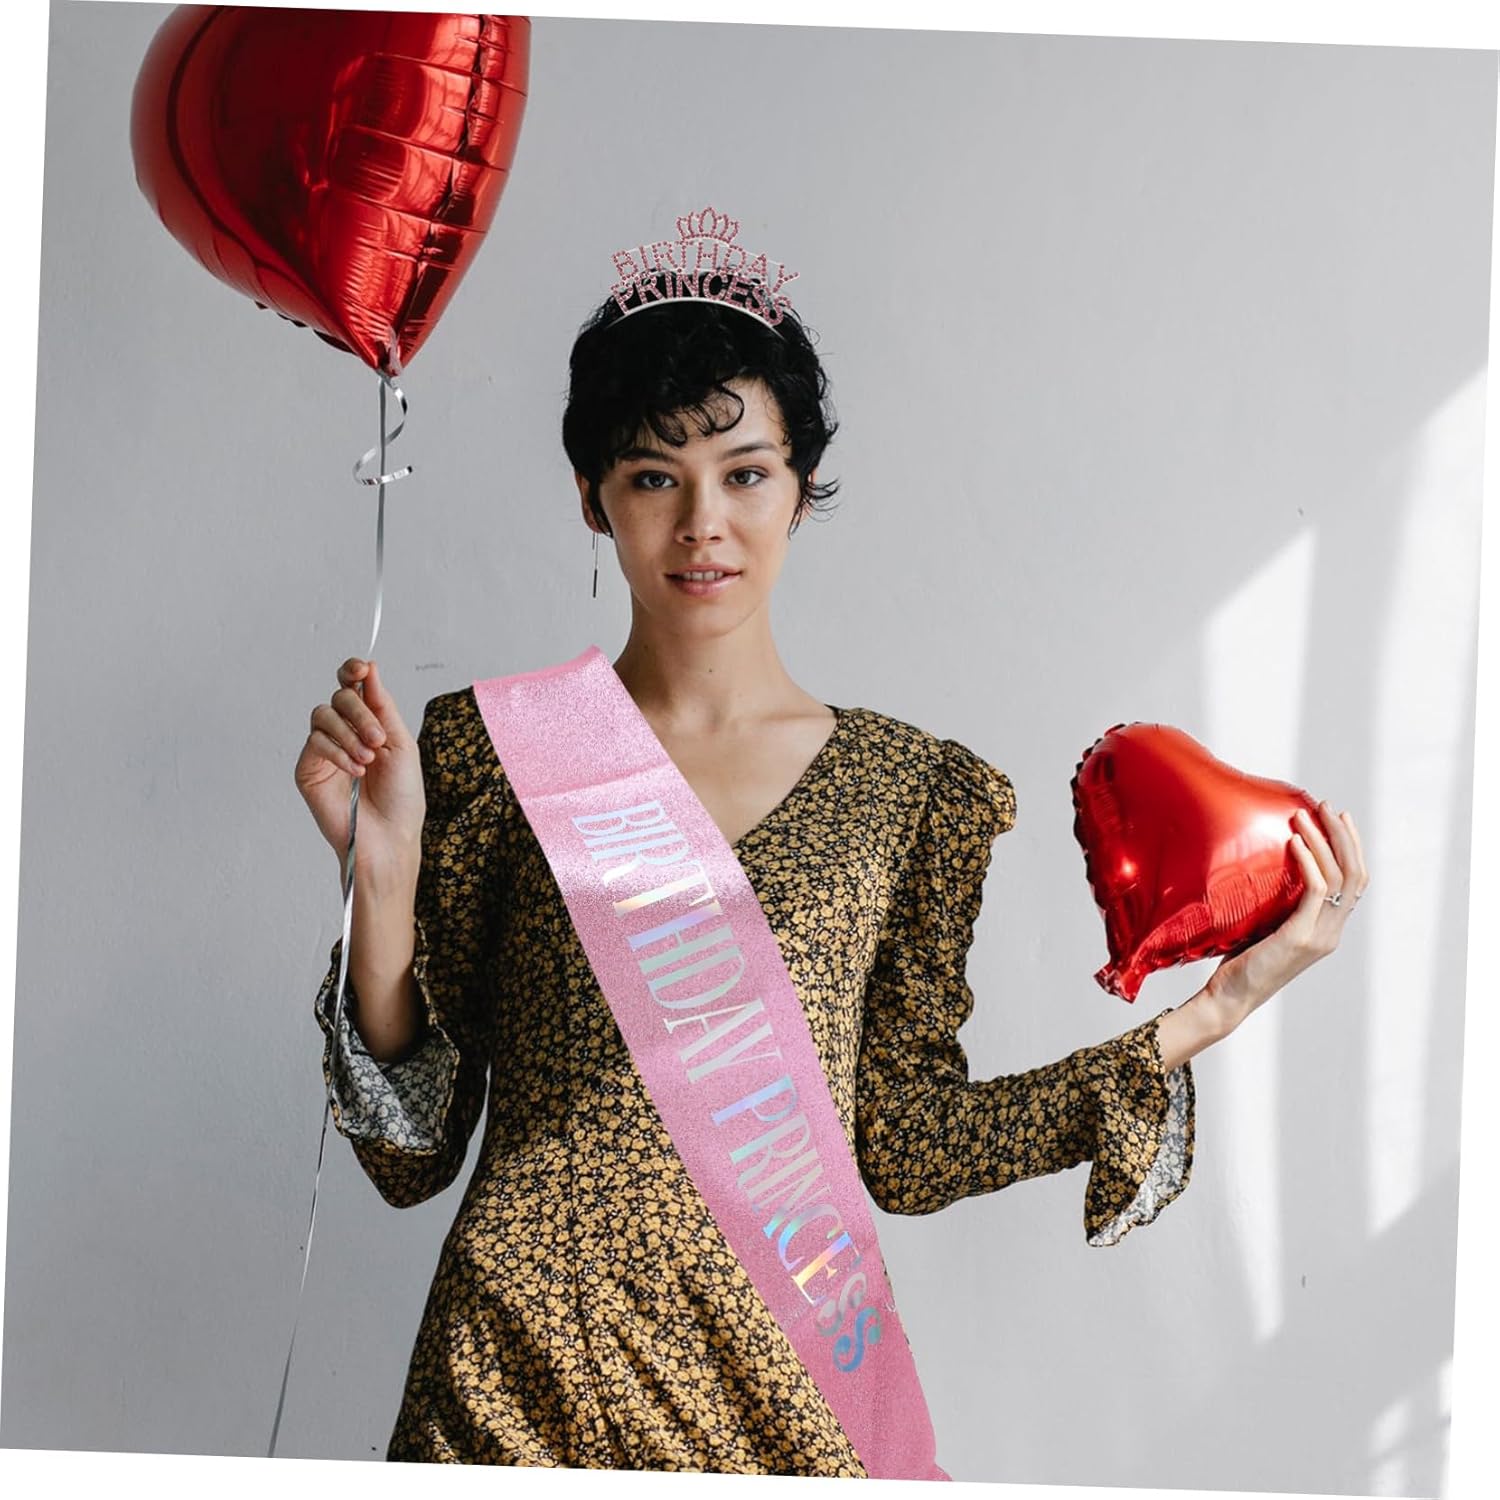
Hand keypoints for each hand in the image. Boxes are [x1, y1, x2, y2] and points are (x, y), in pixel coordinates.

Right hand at [293, 658, 425, 876]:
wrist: (390, 837)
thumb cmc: (401, 797)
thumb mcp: (401, 744)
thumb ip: (382, 705)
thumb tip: (370, 668)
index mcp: (368, 724)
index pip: (352, 687)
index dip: (352, 671)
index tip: (361, 668)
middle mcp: (344, 733)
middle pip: (339, 697)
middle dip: (360, 714)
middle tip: (378, 740)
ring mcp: (324, 751)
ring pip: (322, 716)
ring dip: (349, 734)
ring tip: (368, 760)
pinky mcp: (308, 770)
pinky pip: (315, 743)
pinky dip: (337, 752)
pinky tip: (355, 771)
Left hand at [1203, 800, 1368, 1030]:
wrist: (1229, 998)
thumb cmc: (1242, 961)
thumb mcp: (1268, 925)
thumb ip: (1281, 902)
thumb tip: (1270, 863)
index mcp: (1329, 929)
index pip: (1356, 882)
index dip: (1352, 847)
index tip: (1337, 818)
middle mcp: (1332, 932)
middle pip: (1356, 875)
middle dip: (1343, 836)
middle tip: (1325, 807)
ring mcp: (1320, 936)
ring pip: (1339, 877)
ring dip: (1323, 841)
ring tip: (1304, 815)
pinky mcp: (1300, 936)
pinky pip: (1314, 890)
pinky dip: (1307, 861)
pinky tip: (1293, 841)